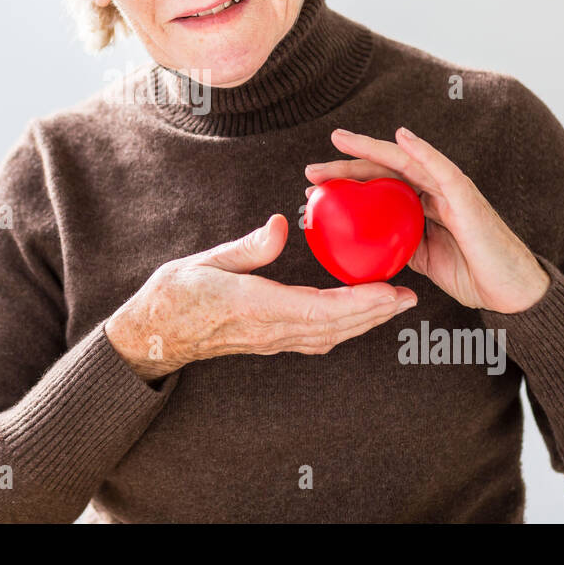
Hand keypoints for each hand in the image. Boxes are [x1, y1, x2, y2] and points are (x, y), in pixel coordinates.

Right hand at [104, 213, 419, 380]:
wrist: (154, 333)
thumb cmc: (175, 294)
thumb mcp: (206, 262)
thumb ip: (247, 248)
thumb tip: (278, 224)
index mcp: (257, 308)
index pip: (320, 310)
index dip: (360, 303)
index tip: (391, 290)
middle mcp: (270, 331)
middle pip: (335, 328)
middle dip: (375, 313)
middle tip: (409, 297)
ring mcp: (271, 340)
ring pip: (330, 336)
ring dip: (364, 322)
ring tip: (393, 304)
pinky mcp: (269, 340)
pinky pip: (315, 337)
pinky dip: (343, 326)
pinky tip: (357, 314)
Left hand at [304, 127, 549, 313]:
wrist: (506, 292)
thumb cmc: (470, 273)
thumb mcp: (422, 259)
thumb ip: (399, 244)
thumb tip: (367, 245)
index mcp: (420, 205)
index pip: (377, 187)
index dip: (344, 184)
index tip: (311, 190)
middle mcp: (432, 190)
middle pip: (383, 170)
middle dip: (345, 166)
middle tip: (311, 171)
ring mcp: (449, 189)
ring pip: (405, 161)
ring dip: (370, 150)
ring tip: (338, 142)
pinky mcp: (466, 195)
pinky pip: (441, 169)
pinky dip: (422, 150)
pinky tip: (402, 138)